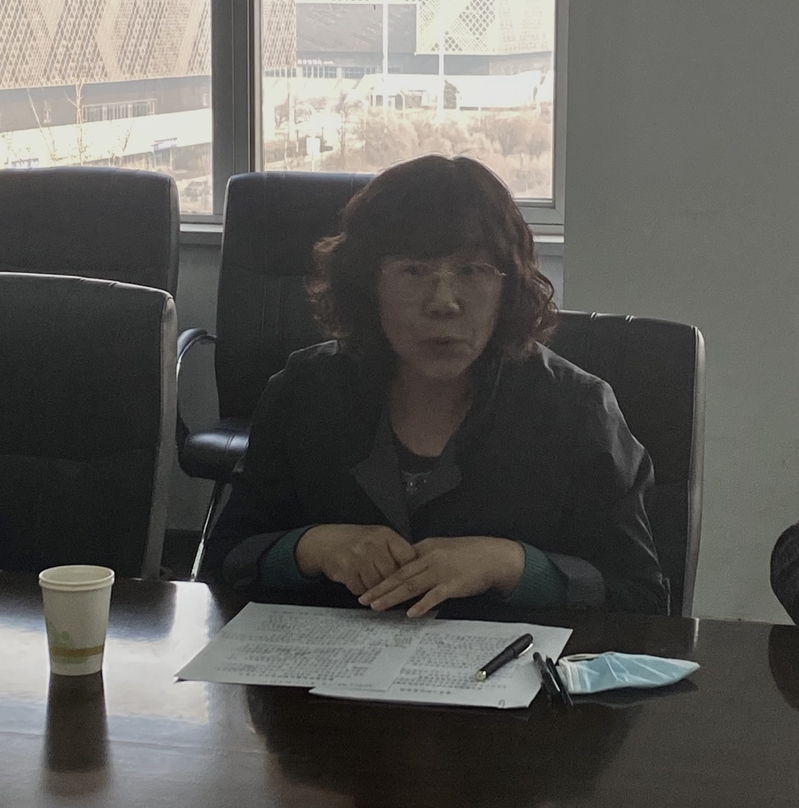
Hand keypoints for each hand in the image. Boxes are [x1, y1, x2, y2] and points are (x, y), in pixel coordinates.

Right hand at [295, 524, 415, 596]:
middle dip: (392, 584)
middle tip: (393, 590)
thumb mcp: (378, 538)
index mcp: (385, 535)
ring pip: (377, 584)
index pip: (408, 556)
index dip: (412, 571)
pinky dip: (361, 590)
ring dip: (375, 589)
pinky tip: (358, 581)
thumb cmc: (357, 542)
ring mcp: (359, 556)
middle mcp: (373, 543)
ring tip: (372, 585)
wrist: (326, 541)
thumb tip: (416, 571)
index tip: (414, 580)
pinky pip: (361, 589)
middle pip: (393, 574)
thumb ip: (395, 551)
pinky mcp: (346, 569)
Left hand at [358, 536, 524, 616]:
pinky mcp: (454, 584)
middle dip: (379, 588)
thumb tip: (406, 568)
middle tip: (363, 599)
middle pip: (399, 575)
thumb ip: (424, 557)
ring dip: (392, 597)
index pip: (398, 564)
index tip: (367, 586)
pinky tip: (410, 613)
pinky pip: (434, 596)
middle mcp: (430, 558)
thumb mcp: (442, 548)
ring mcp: (441, 571)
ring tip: (377, 606)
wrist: (494, 556)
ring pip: (411, 585)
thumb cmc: (469, 554)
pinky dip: (422, 604)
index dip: (381, 575)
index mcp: (425, 549)